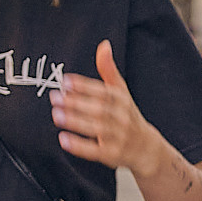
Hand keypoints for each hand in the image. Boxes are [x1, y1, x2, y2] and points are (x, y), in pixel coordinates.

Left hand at [52, 40, 155, 169]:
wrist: (146, 148)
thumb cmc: (128, 115)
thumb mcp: (121, 92)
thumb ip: (109, 70)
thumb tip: (104, 45)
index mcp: (122, 100)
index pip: (103, 91)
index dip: (84, 86)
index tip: (66, 80)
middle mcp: (122, 118)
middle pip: (99, 109)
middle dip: (76, 103)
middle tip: (55, 97)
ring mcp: (118, 137)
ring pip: (96, 128)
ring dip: (76, 121)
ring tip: (56, 114)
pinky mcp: (112, 155)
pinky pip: (95, 151)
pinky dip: (79, 146)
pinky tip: (63, 139)